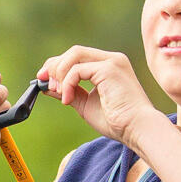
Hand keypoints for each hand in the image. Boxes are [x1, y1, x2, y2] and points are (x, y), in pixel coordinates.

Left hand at [35, 47, 162, 144]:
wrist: (136, 129)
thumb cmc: (117, 121)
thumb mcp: (85, 104)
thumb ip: (68, 92)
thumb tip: (46, 86)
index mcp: (108, 66)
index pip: (77, 56)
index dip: (57, 64)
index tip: (43, 78)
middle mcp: (112, 59)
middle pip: (74, 52)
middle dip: (54, 66)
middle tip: (44, 82)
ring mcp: (112, 62)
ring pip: (74, 55)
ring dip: (59, 73)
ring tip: (58, 93)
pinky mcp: (109, 69)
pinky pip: (78, 70)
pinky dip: (67, 84)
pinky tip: (67, 99)